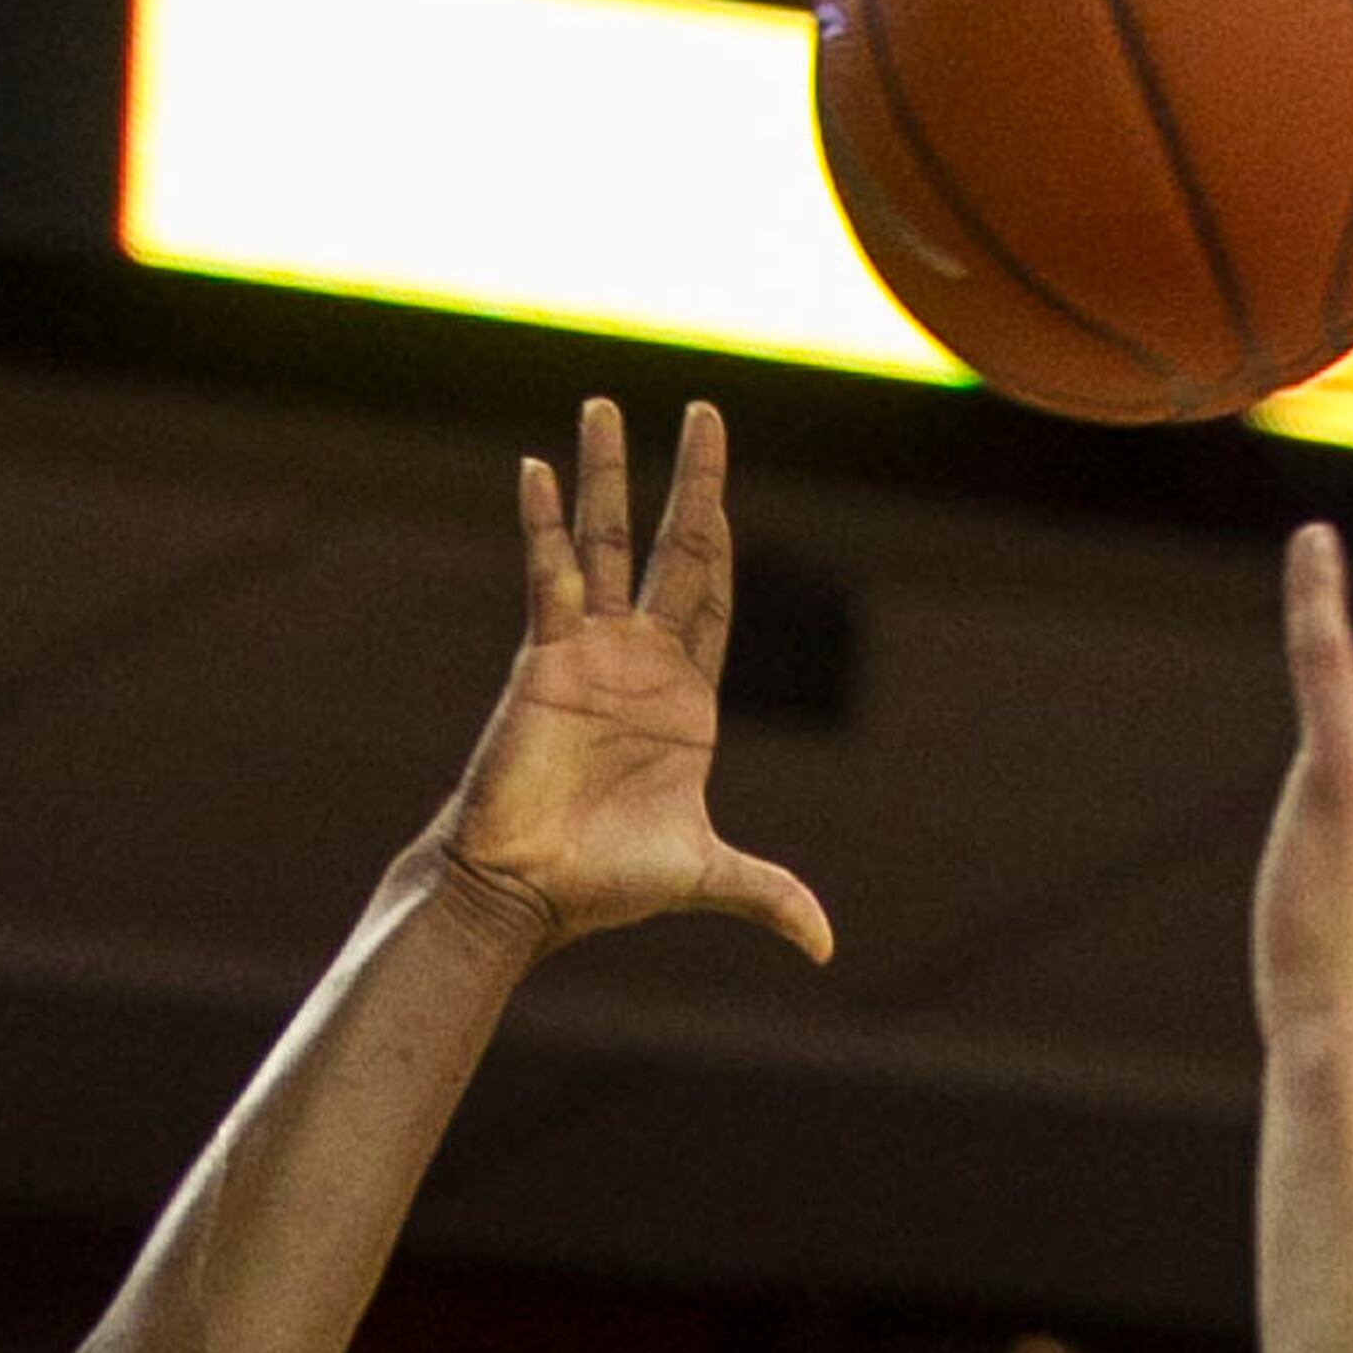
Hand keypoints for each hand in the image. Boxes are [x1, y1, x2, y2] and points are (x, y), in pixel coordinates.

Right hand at [431, 400, 833, 969]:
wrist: (528, 889)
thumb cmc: (607, 881)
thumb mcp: (704, 875)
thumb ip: (767, 894)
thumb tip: (824, 946)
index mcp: (685, 700)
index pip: (713, 597)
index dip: (723, 541)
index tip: (723, 486)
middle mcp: (640, 661)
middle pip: (675, 551)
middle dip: (691, 482)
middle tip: (704, 410)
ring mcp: (589, 650)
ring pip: (603, 544)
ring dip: (606, 476)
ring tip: (603, 406)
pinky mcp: (543, 655)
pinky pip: (547, 575)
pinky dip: (544, 524)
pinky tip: (539, 469)